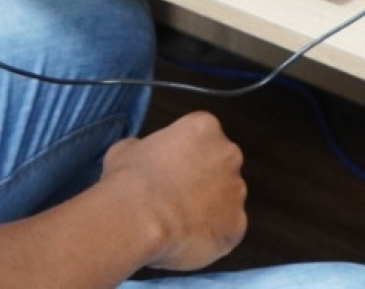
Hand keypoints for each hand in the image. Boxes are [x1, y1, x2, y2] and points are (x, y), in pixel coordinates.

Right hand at [100, 112, 247, 271]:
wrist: (139, 219)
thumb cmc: (129, 179)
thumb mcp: (127, 148)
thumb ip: (147, 147)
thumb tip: (146, 156)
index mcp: (205, 127)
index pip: (202, 136)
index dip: (185, 154)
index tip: (169, 168)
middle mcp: (229, 154)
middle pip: (221, 165)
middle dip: (204, 178)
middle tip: (176, 194)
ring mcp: (236, 191)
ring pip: (226, 198)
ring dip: (209, 206)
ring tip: (178, 220)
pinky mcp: (238, 225)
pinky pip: (227, 228)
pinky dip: (211, 234)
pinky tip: (187, 237)